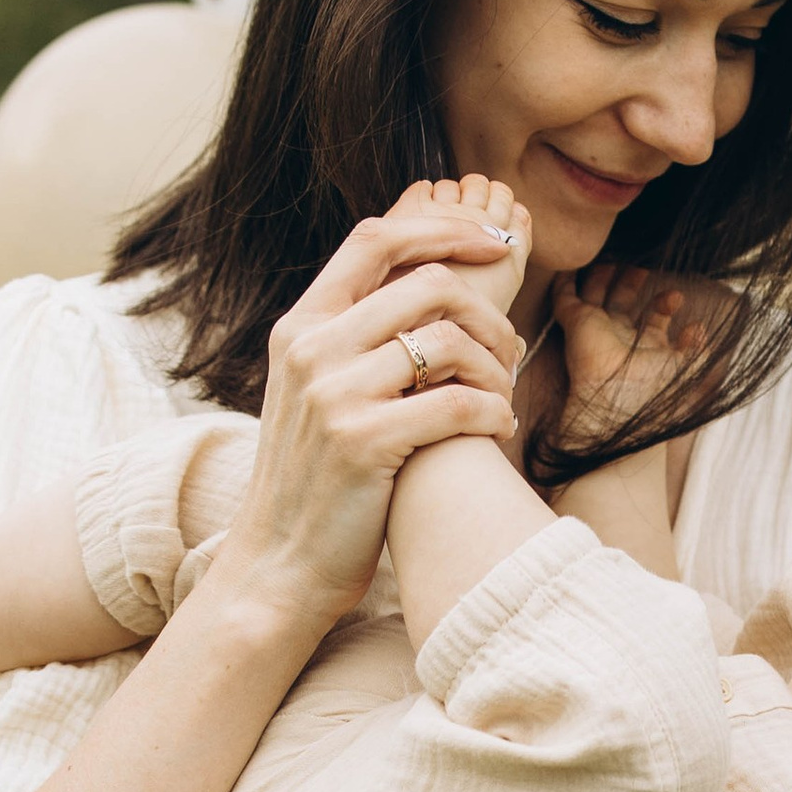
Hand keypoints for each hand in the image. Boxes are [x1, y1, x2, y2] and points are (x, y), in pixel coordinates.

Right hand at [206, 194, 524, 631]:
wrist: (281, 563)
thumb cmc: (319, 479)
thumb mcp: (318, 391)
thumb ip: (356, 337)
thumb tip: (431, 286)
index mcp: (300, 326)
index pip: (375, 238)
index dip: (441, 228)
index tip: (491, 242)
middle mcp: (311, 349)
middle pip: (428, 283)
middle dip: (488, 313)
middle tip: (509, 353)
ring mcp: (332, 394)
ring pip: (449, 341)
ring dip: (496, 369)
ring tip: (502, 399)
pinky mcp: (363, 442)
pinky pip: (458, 403)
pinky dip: (495, 413)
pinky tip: (499, 431)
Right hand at [554, 259, 721, 446]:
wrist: (619, 397)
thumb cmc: (653, 388)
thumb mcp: (687, 368)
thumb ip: (697, 349)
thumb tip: (700, 328)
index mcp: (644, 349)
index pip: (654, 320)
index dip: (665, 305)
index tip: (678, 296)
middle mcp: (618, 337)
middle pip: (623, 303)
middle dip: (633, 283)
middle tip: (644, 268)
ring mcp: (595, 329)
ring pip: (595, 295)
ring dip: (604, 277)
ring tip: (616, 258)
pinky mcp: (575, 321)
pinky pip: (564, 296)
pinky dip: (565, 280)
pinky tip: (572, 263)